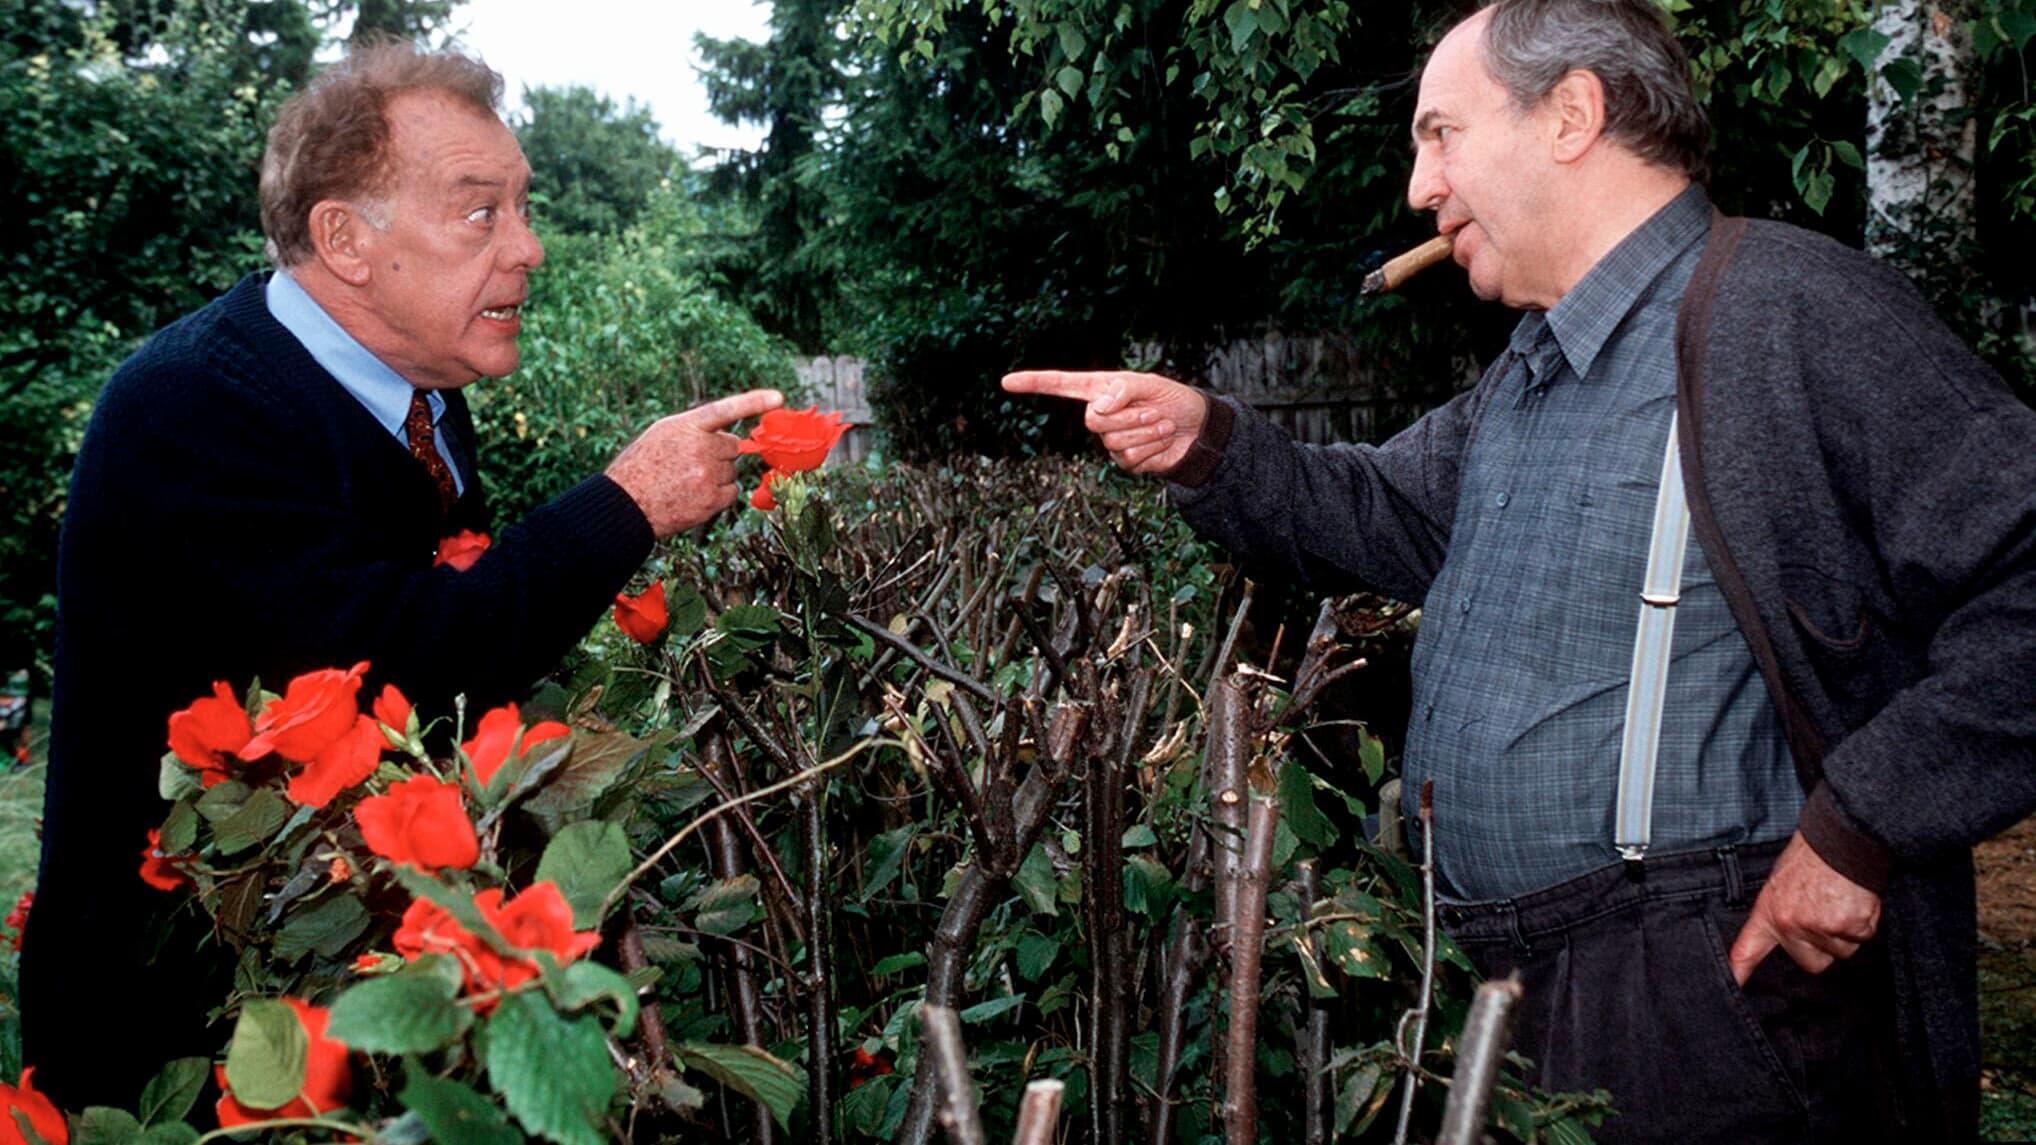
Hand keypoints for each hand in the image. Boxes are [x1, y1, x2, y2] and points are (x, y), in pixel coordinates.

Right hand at [606, 389, 784, 537]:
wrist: (625, 505)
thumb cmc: (642, 466)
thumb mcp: (662, 434)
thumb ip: (695, 429)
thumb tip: (730, 438)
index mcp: (685, 426)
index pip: (725, 410)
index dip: (753, 402)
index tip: (778, 399)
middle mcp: (699, 448)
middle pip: (732, 447)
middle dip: (718, 454)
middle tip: (690, 464)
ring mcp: (707, 475)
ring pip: (732, 470)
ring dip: (717, 475)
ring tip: (687, 481)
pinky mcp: (711, 500)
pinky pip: (732, 491)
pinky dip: (720, 494)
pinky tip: (696, 495)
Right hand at [1001, 370, 1207, 475]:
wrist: (1197, 430)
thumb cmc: (1173, 400)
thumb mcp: (1150, 384)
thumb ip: (1121, 390)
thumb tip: (1098, 408)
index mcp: (1101, 389)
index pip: (1061, 385)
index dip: (1034, 383)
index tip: (1007, 382)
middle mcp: (1101, 415)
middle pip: (1092, 422)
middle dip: (1128, 417)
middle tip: (1153, 410)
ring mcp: (1111, 441)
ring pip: (1114, 442)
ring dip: (1146, 431)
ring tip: (1163, 425)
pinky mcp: (1126, 462)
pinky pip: (1130, 458)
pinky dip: (1152, 447)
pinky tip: (1162, 441)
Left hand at [1727, 830, 1881, 984]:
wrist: (1840, 840)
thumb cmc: (1812, 857)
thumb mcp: (1781, 882)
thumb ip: (1782, 911)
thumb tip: (1790, 932)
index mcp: (1770, 912)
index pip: (1748, 948)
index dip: (1740, 970)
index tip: (1734, 985)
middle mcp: (1790, 925)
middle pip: (1811, 963)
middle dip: (1822, 947)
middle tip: (1827, 916)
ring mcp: (1819, 928)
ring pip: (1841, 951)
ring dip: (1846, 933)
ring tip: (1840, 902)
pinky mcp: (1848, 928)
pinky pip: (1862, 939)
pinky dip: (1864, 925)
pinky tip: (1856, 902)